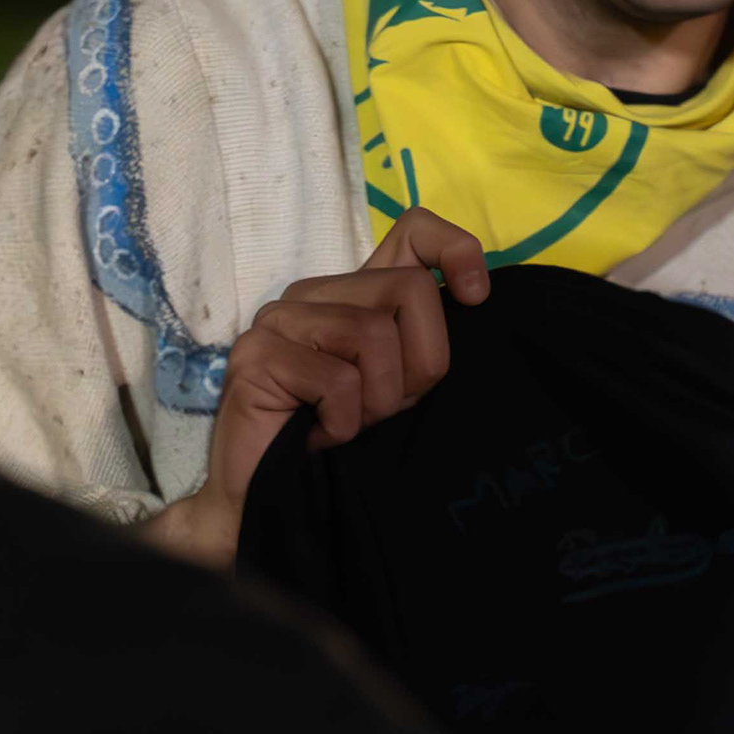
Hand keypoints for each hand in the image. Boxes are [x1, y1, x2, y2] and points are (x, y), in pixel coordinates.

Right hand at [141, 209, 486, 567]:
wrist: (268, 502)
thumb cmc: (339, 443)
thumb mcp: (400, 388)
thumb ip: (422, 343)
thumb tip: (472, 296)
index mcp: (355, 295)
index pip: (412, 231)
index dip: (455, 250)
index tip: (476, 297)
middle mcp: (316, 293)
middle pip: (410, 290)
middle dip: (421, 363)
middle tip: (386, 409)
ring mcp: (280, 318)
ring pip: (374, 334)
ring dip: (378, 400)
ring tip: (348, 424)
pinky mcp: (257, 353)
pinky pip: (337, 380)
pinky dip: (343, 422)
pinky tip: (319, 435)